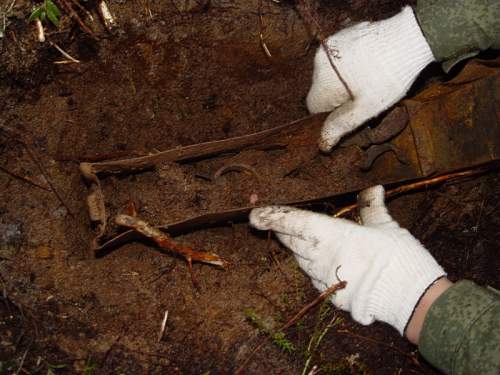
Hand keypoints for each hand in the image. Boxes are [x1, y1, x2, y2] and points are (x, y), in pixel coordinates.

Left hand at [249, 185, 445, 334]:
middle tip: (268, 221)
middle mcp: (322, 256)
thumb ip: (372, 208)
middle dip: (280, 230)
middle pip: (292, 241)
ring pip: (300, 259)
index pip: (295, 222)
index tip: (254, 213)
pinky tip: (317, 262)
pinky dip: (311, 266)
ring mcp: (324, 278)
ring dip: (295, 248)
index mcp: (332, 235)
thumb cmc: (399, 258)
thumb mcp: (387, 227)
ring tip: (292, 238)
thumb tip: (374, 189)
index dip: (273, 216)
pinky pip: (313, 276)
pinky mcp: (330, 295)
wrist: (411, 300)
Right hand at [307, 6, 434, 150]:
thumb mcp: (365, 109)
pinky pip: (338, 57)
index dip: (332, 112)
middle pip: (322, 88)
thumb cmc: (388, 78)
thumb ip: (340, 126)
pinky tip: (369, 63)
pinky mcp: (341, 34)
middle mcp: (319, 61)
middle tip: (364, 94)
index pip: (314, 106)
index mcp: (321, 81)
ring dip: (344, 79)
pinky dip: (349, 63)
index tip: (352, 110)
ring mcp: (330, 44)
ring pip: (330, 73)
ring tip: (369, 77)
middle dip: (338, 95)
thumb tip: (322, 145)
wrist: (410, 39)